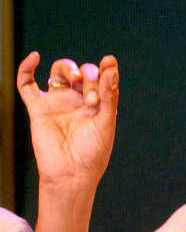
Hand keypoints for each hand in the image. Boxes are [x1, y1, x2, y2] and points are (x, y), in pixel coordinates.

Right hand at [17, 52, 119, 190]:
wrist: (72, 174)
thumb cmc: (93, 153)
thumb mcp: (106, 122)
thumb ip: (108, 96)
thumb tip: (111, 66)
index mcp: (97, 105)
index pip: (101, 79)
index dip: (105, 72)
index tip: (109, 65)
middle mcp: (77, 101)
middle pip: (81, 73)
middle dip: (88, 76)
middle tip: (91, 97)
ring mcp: (57, 103)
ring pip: (59, 73)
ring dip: (67, 68)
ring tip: (75, 78)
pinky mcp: (38, 109)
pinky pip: (26, 84)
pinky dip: (26, 68)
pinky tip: (35, 57)